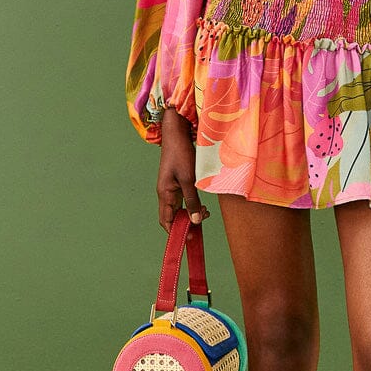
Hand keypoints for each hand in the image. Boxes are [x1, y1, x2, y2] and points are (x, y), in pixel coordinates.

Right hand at [157, 107, 211, 230]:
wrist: (177, 132)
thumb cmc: (181, 153)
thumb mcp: (189, 179)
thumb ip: (192, 201)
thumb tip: (195, 222)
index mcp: (164, 193)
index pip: (166, 221)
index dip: (176, 232)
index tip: (190, 238)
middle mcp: (166, 193)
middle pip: (173, 216)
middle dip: (186, 223)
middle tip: (202, 221)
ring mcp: (172, 187)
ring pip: (180, 208)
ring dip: (191, 213)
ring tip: (205, 211)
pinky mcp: (178, 182)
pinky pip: (184, 199)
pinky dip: (192, 204)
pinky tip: (202, 203)